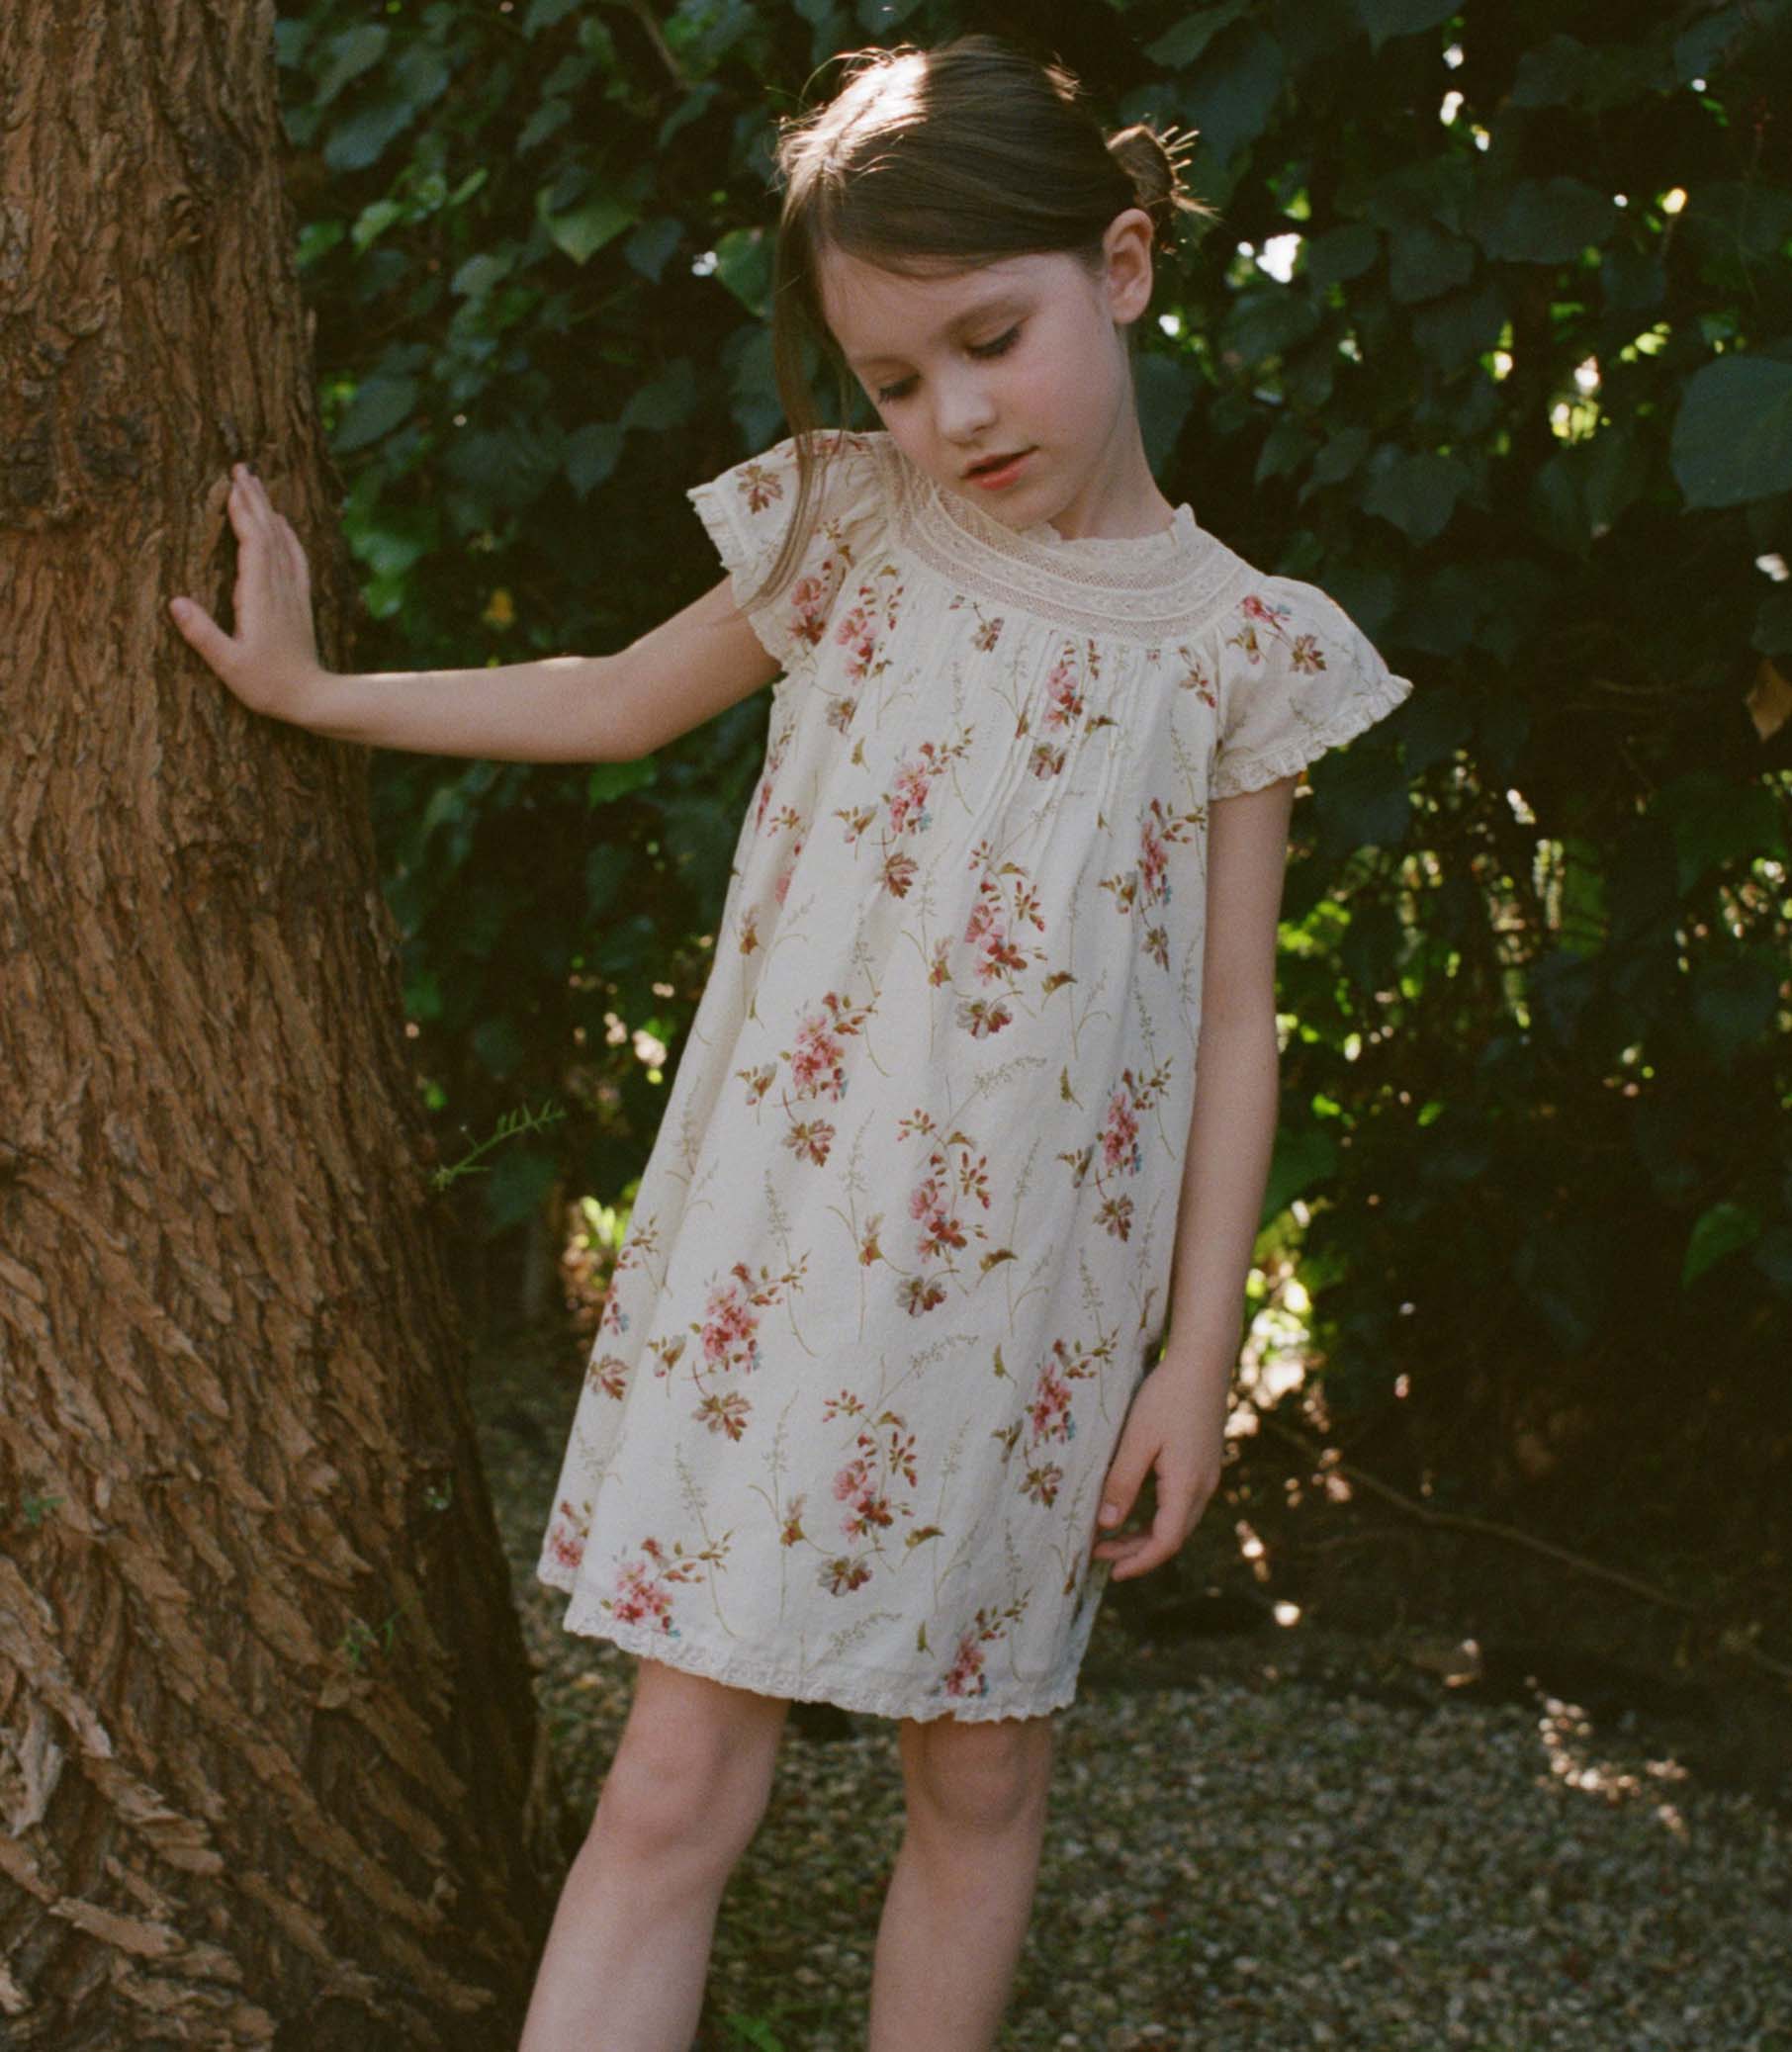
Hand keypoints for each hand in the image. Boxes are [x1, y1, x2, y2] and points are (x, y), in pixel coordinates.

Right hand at [169, 463, 326, 722]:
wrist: (312, 698)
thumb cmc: (267, 685)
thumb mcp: (228, 665)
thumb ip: (202, 635)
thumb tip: (175, 603)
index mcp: (259, 598)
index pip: (253, 545)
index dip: (243, 514)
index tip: (231, 485)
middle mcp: (278, 588)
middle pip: (268, 533)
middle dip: (254, 499)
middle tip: (240, 466)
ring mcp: (292, 593)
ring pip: (282, 541)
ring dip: (268, 509)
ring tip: (255, 481)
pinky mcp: (299, 601)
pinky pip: (295, 558)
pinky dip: (288, 535)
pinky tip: (283, 522)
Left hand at [1090, 1357, 1227, 1580]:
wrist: (1203, 1361)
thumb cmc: (1167, 1395)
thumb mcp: (1137, 1439)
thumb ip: (1121, 1483)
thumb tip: (1106, 1525)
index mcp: (1187, 1485)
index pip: (1166, 1542)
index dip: (1139, 1562)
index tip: (1111, 1572)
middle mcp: (1203, 1486)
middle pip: (1173, 1536)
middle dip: (1136, 1552)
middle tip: (1098, 1554)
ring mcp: (1207, 1475)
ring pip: (1178, 1522)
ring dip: (1146, 1535)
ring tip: (1111, 1537)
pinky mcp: (1204, 1463)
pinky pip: (1182, 1504)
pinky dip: (1157, 1516)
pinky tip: (1135, 1509)